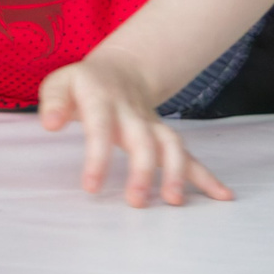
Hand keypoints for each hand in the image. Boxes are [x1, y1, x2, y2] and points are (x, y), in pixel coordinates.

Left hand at [37, 51, 232, 206]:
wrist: (119, 71)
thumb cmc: (83, 85)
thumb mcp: (60, 84)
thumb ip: (53, 101)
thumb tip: (49, 123)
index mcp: (103, 100)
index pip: (101, 127)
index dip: (97, 157)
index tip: (92, 188)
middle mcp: (133, 113)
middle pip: (144, 139)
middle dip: (144, 169)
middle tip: (136, 201)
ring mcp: (153, 124)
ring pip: (172, 145)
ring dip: (177, 172)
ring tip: (175, 201)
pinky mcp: (164, 138)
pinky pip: (188, 156)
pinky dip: (206, 176)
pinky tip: (223, 196)